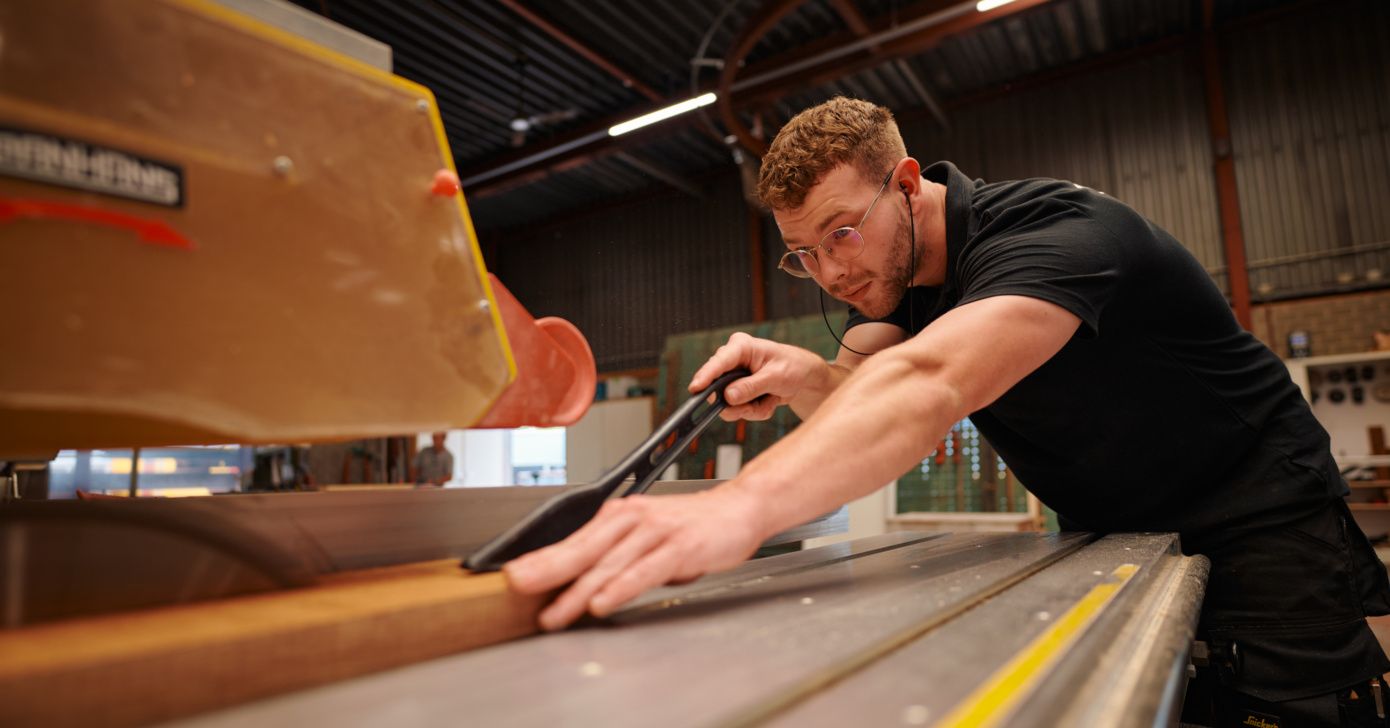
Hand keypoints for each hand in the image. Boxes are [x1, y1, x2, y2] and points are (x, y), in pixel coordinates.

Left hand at [504, 487, 765, 630]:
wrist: (739, 508)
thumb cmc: (692, 526)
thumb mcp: (646, 536)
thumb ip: (616, 557)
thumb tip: (580, 582)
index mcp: (619, 516)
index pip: (573, 541)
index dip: (541, 559)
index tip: (513, 574)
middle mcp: (632, 518)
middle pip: (582, 549)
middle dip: (546, 570)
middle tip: (517, 586)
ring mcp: (655, 531)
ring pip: (608, 564)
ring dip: (577, 591)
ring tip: (555, 612)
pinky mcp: (679, 546)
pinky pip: (643, 570)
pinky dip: (620, 587)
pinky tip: (602, 601)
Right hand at [688, 332, 822, 420]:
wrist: (802, 375)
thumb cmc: (792, 367)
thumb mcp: (776, 377)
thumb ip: (752, 387)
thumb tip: (729, 396)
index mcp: (741, 347)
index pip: (718, 362)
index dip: (705, 376)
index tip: (695, 388)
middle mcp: (732, 361)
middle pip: (718, 388)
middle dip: (740, 403)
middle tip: (756, 406)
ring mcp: (732, 378)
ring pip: (727, 404)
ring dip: (751, 408)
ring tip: (770, 399)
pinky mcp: (735, 391)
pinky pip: (737, 410)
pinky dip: (755, 410)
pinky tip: (768, 400)